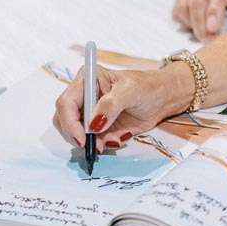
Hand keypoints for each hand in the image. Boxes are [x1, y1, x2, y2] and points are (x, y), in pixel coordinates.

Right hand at [52, 66, 182, 148]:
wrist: (162, 99)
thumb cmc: (147, 87)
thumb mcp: (131, 91)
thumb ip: (111, 105)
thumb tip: (94, 123)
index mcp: (87, 79)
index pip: (66, 103)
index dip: (69, 122)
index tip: (82, 137)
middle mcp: (84, 96)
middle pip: (64, 120)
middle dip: (77, 136)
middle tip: (95, 146)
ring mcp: (89, 113)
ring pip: (75, 134)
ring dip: (89, 143)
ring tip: (110, 141)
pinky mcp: (98, 127)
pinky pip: (91, 141)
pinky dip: (100, 145)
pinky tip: (116, 139)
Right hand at [173, 0, 226, 42]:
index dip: (214, 12)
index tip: (213, 29)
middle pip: (197, 2)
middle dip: (201, 26)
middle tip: (209, 43)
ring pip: (183, 8)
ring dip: (193, 26)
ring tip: (206, 37)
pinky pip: (177, 12)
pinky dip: (186, 24)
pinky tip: (198, 29)